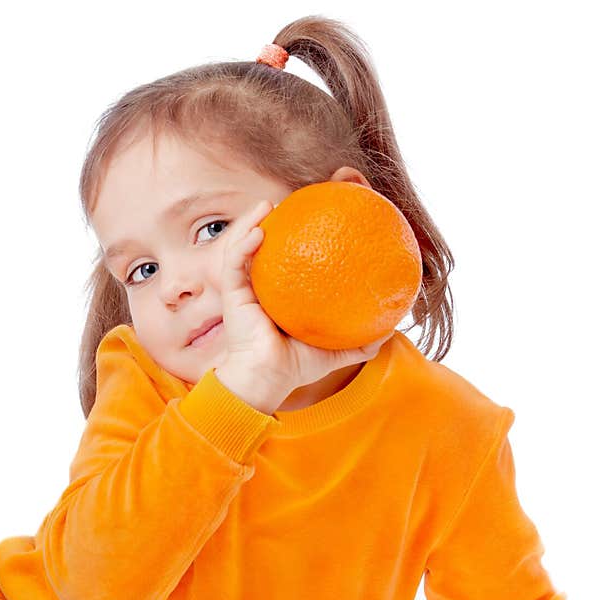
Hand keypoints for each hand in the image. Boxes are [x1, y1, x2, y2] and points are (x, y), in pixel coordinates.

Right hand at [214, 199, 392, 412]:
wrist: (268, 380)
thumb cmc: (295, 366)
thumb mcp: (336, 350)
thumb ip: (360, 339)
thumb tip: (391, 328)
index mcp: (284, 290)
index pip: (295, 250)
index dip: (310, 225)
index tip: (329, 205)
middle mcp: (263, 283)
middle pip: (270, 239)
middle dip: (281, 212)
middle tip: (302, 195)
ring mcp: (246, 286)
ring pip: (244, 245)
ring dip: (251, 221)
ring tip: (268, 205)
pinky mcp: (232, 294)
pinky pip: (235, 264)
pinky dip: (243, 245)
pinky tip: (259, 232)